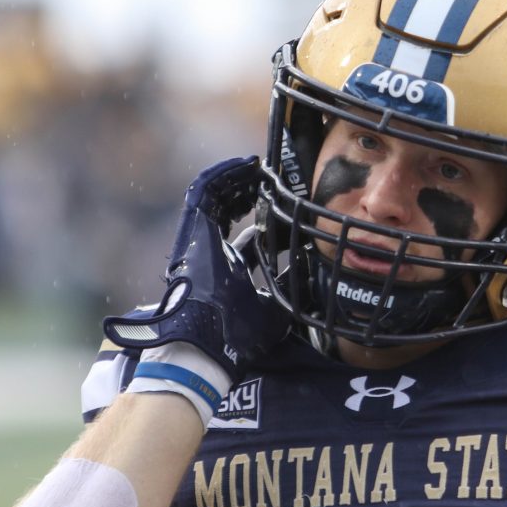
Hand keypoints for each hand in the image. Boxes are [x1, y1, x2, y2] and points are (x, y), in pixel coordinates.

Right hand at [103, 157, 290, 379]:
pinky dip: (224, 174)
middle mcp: (211, 250)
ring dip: (239, 179)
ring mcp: (200, 238)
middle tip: (272, 180)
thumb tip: (312, 267)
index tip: (284, 211)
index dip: (264, 222)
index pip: (245, 238)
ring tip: (261, 167)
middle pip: (229, 210)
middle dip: (250, 193)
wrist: (207, 342)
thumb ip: (290, 287)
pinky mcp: (194, 228)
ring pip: (216, 196)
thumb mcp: (275, 308)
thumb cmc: (237, 334)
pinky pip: (204, 190)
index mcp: (228, 270)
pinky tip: (247, 165)